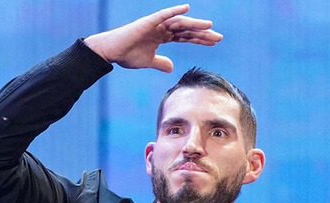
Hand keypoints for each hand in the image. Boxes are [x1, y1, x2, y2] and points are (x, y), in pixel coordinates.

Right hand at [84, 4, 221, 72]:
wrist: (110, 52)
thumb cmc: (126, 55)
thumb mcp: (148, 61)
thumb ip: (160, 63)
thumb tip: (171, 67)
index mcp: (162, 36)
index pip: (185, 37)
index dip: (199, 39)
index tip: (214, 42)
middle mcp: (161, 28)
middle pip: (186, 29)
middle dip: (202, 33)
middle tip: (219, 37)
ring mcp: (155, 24)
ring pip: (179, 23)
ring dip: (194, 24)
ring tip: (209, 26)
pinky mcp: (147, 22)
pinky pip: (163, 15)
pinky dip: (174, 11)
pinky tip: (187, 8)